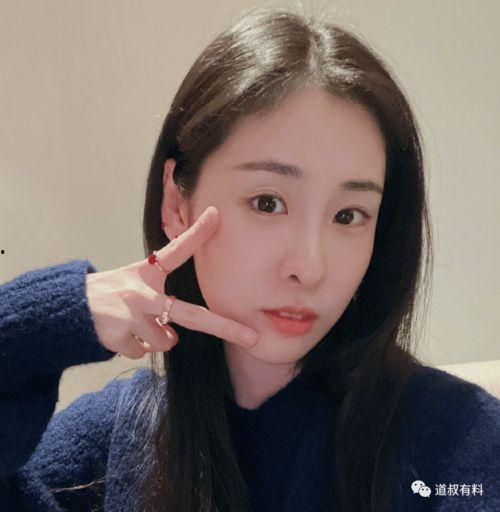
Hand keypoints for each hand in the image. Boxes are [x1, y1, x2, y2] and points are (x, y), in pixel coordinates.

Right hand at [85, 206, 258, 358]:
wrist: (73, 307)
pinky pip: (145, 351)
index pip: (177, 251)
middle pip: (191, 315)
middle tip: (250, 337)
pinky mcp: (119, 337)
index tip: (215, 215)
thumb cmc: (114, 292)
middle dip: (224, 327)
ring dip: (157, 337)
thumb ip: (162, 293)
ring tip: (138, 323)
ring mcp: (131, 315)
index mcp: (149, 272)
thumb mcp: (138, 278)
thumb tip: (176, 332)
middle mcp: (142, 292)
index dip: (197, 233)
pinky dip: (138, 346)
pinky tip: (124, 333)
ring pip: (165, 340)